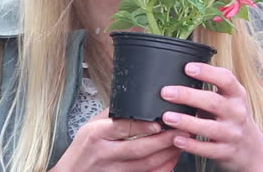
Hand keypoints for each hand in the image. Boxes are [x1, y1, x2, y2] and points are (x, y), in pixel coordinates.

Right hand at [52, 108, 185, 171]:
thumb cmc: (80, 150)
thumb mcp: (89, 126)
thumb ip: (111, 114)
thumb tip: (134, 98)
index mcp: (96, 135)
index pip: (123, 128)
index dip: (144, 126)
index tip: (160, 123)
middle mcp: (105, 154)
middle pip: (139, 149)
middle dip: (164, 141)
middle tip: (181, 130)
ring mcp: (113, 171)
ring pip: (146, 165)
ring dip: (167, 155)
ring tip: (181, 143)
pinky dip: (162, 169)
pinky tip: (171, 161)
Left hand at [159, 63, 262, 171]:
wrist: (252, 149)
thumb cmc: (233, 118)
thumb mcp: (230, 99)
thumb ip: (211, 89)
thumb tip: (180, 76)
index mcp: (237, 95)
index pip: (226, 79)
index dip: (207, 72)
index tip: (188, 68)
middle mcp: (237, 113)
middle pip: (213, 102)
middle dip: (188, 96)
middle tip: (166, 92)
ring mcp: (233, 133)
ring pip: (210, 127)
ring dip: (186, 121)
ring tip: (167, 117)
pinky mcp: (226, 152)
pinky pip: (207, 149)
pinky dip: (191, 144)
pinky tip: (177, 139)